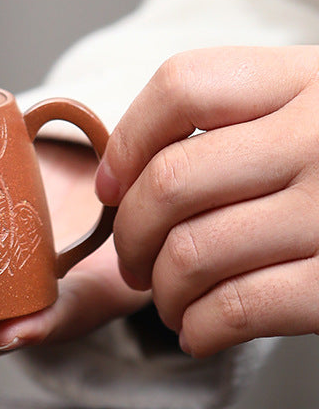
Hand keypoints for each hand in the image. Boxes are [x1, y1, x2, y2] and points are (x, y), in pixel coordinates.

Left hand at [96, 46, 318, 357]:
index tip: (109, 185)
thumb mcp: (309, 108)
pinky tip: (200, 328)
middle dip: (130, 234)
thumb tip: (117, 178)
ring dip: (162, 290)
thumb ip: (234, 120)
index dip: (126, 143)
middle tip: (132, 259)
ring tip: (169, 297)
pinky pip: (238, 308)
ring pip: (192, 252)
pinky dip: (200, 327)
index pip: (182, 87)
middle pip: (170, 181)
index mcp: (306, 80)